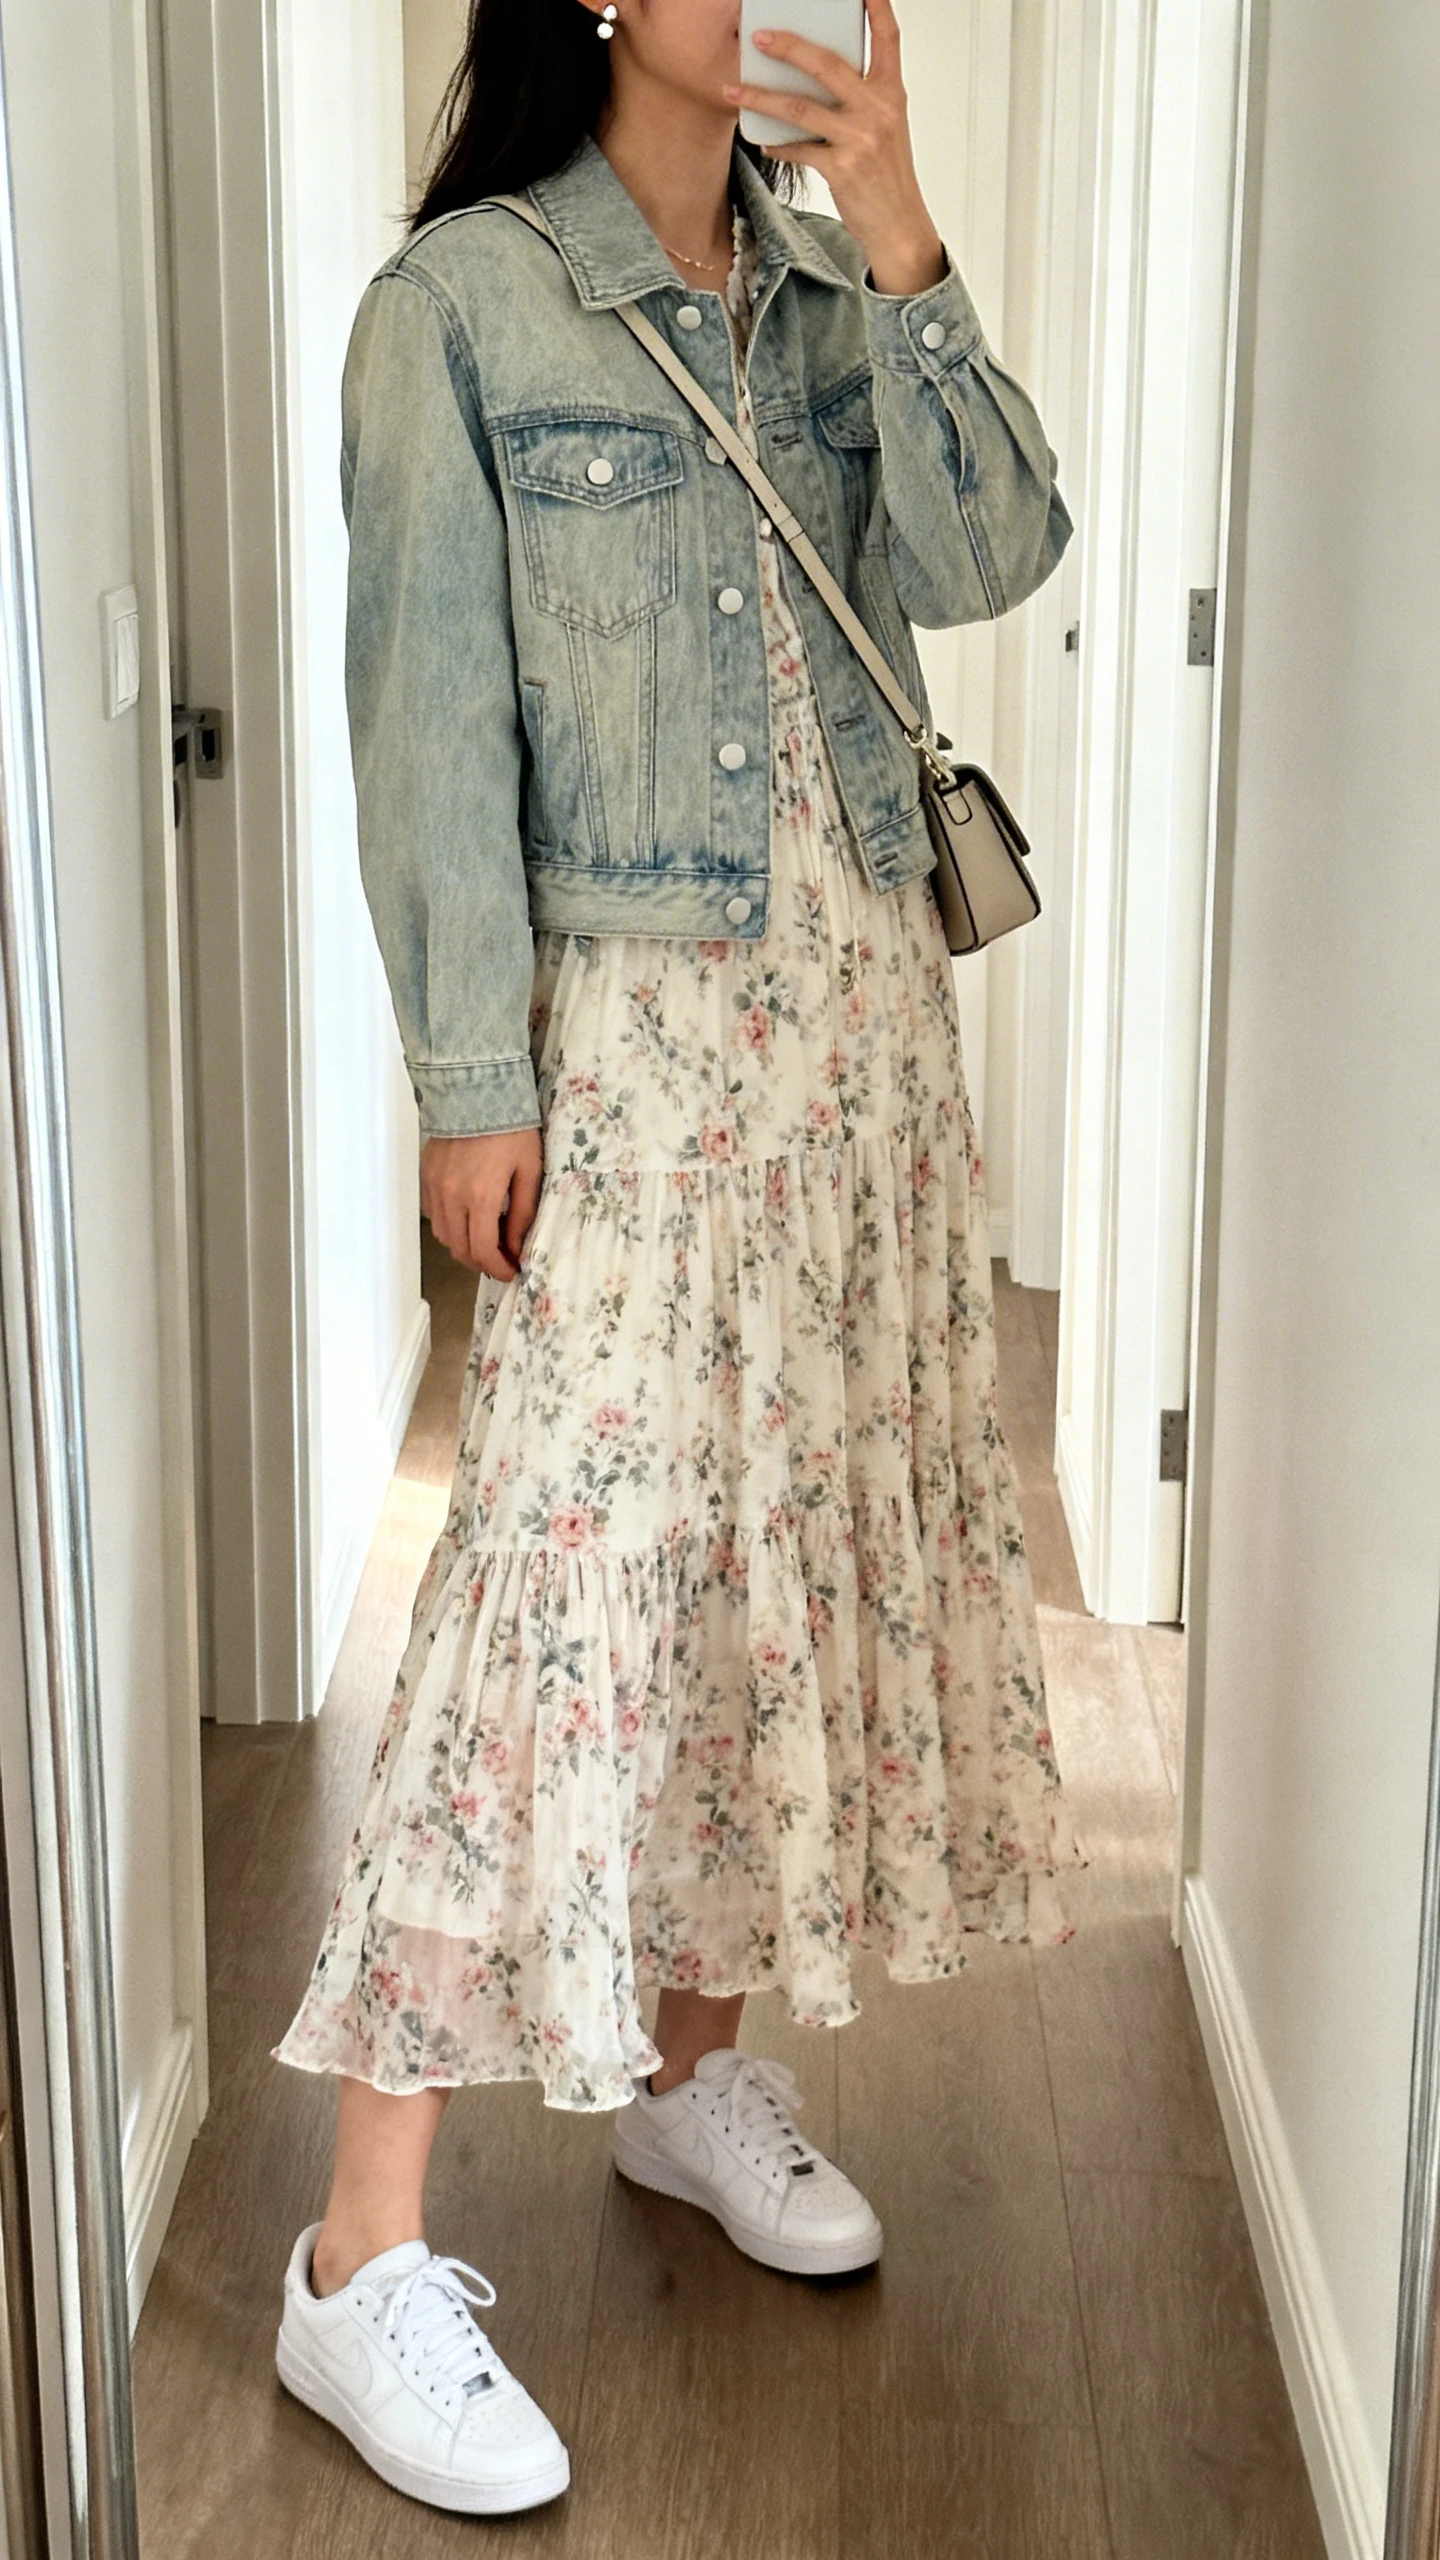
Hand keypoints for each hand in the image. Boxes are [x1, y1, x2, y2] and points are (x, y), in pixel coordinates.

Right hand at [421, 1127, 542, 1279]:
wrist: (478, 1091)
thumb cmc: (512, 1129)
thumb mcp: (530, 1170)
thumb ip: (522, 1213)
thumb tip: (516, 1247)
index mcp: (481, 1197)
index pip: (482, 1250)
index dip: (497, 1268)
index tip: (510, 1271)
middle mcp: (452, 1197)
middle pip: (460, 1249)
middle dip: (481, 1263)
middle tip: (500, 1260)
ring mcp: (435, 1187)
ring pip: (443, 1235)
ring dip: (463, 1246)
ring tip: (484, 1242)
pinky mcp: (426, 1176)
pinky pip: (433, 1214)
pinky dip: (449, 1226)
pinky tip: (467, 1219)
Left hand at [725, 0, 945, 296]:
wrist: (899, 225)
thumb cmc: (887, 174)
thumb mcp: (884, 125)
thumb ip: (859, 96)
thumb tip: (814, 75)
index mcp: (892, 91)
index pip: (888, 35)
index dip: (876, 5)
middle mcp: (879, 109)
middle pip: (828, 64)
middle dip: (789, 47)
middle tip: (760, 37)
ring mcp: (861, 139)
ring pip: (801, 108)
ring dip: (762, 98)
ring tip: (735, 91)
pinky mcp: (843, 169)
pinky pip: (799, 149)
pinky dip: (777, 143)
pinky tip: (763, 139)